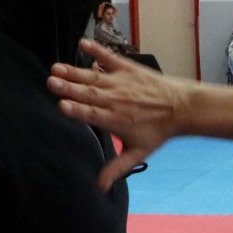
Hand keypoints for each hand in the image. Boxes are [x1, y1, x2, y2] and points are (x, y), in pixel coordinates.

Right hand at [48, 39, 191, 189]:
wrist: (182, 108)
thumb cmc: (157, 132)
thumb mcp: (138, 153)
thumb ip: (117, 168)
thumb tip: (99, 189)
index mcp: (116, 120)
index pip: (92, 115)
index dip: (77, 110)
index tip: (61, 106)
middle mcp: (116, 100)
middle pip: (89, 94)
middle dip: (69, 88)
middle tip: (50, 83)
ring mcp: (121, 82)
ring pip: (93, 77)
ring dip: (74, 71)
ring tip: (56, 68)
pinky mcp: (128, 69)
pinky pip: (109, 58)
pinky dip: (96, 50)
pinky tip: (81, 44)